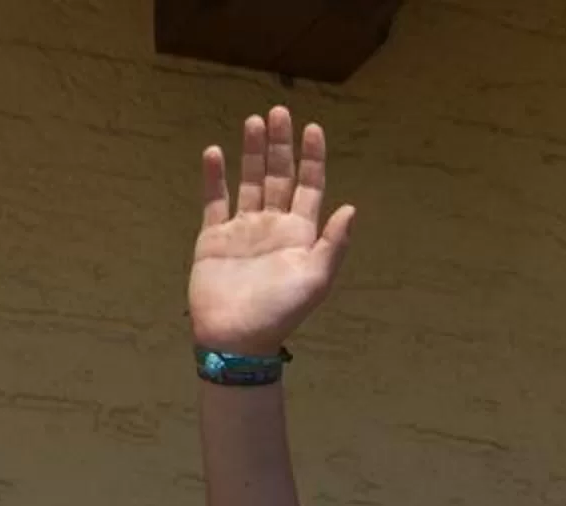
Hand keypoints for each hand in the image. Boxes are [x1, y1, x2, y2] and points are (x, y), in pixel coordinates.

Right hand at [190, 108, 355, 357]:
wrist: (237, 335)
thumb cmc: (281, 310)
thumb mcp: (316, 278)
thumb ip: (334, 243)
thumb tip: (351, 207)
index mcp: (301, 234)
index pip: (309, 187)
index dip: (312, 158)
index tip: (312, 127)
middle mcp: (273, 226)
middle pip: (278, 176)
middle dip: (280, 145)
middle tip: (279, 110)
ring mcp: (243, 229)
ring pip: (248, 182)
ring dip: (251, 153)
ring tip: (253, 120)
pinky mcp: (214, 237)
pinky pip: (214, 201)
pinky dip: (214, 177)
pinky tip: (215, 152)